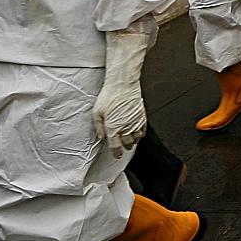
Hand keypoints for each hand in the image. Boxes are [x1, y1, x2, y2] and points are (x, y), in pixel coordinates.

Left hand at [92, 27, 150, 157]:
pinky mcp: (141, 116)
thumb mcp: (97, 112)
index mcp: (113, 128)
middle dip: (125, 147)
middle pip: (127, 143)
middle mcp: (125, 127)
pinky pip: (143, 129)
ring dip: (133, 141)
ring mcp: (135, 122)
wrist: (123, 84)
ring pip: (136, 137)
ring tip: (130, 141)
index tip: (117, 156)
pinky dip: (141, 133)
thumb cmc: (109, 96)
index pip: (115, 146)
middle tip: (123, 148)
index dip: (116, 153)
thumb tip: (101, 137)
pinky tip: (139, 133)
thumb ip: (98, 127)